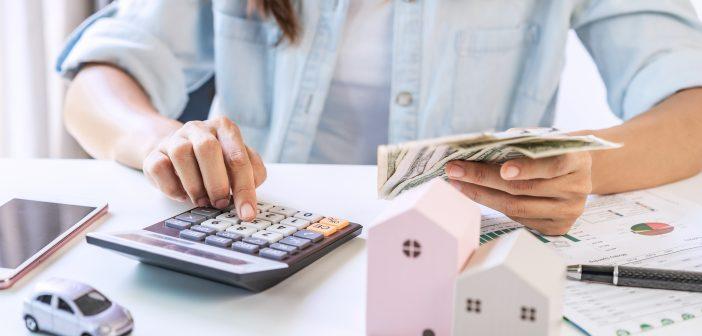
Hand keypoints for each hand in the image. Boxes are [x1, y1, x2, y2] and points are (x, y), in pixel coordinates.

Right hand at [142, 116, 266, 220]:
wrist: (177, 152)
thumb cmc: (214, 161)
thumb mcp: (236, 162)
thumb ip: (251, 174)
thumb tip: (251, 195)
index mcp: (225, 128)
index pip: (238, 157)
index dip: (244, 189)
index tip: (247, 213)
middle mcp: (199, 129)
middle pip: (208, 149)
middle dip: (217, 183)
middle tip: (221, 203)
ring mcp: (175, 138)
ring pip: (181, 154)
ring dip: (194, 185)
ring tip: (203, 201)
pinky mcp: (155, 153)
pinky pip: (159, 167)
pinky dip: (172, 187)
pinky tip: (182, 195)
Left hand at [445, 152, 591, 234]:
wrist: (574, 172)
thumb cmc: (551, 151)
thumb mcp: (544, 139)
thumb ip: (522, 141)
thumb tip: (483, 145)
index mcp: (578, 160)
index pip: (554, 164)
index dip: (528, 168)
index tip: (503, 169)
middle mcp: (578, 188)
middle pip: (526, 188)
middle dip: (485, 178)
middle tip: (456, 170)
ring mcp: (568, 211)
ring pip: (518, 207)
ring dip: (482, 195)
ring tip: (457, 183)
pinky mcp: (557, 227)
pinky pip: (519, 219)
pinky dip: (494, 206)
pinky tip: (475, 194)